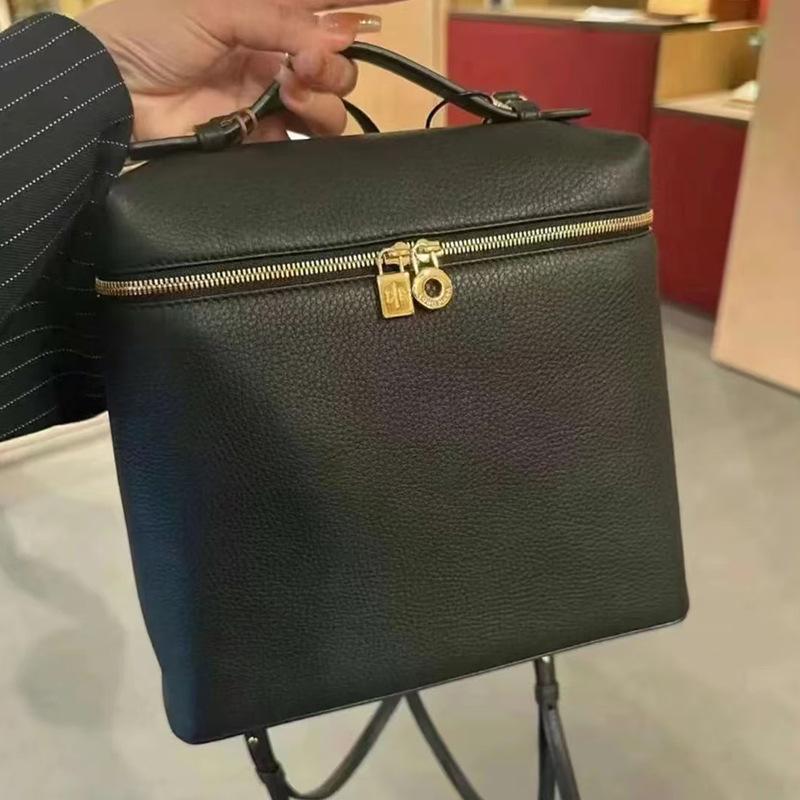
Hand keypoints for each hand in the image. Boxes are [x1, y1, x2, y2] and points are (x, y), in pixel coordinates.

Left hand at [79, 0, 391, 141]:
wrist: (114, 94)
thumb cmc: (151, 32)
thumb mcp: (214, 7)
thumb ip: (277, 18)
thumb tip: (332, 32)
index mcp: (260, 13)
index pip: (319, 7)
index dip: (358, 6)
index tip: (395, 3)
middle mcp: (273, 52)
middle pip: (337, 58)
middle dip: (336, 57)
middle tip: (313, 57)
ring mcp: (271, 96)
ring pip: (331, 99)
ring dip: (326, 90)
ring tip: (295, 84)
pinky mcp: (263, 135)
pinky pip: (309, 136)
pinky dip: (313, 120)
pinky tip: (293, 107)